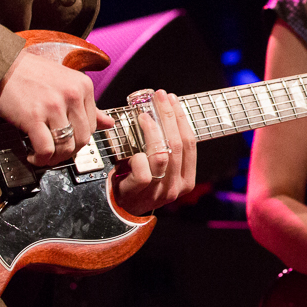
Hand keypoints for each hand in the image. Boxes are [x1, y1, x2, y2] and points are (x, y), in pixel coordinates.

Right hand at [0, 51, 108, 165]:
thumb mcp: (66, 82)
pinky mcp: (33, 117)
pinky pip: (46, 149)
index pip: (92, 126)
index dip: (79, 139)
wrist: (2, 64)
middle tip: (56, 153)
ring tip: (44, 156)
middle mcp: (72, 95)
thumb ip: (87, 105)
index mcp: (83, 86)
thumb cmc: (31, 73)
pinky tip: (32, 155)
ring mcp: (54, 106)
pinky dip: (40, 159)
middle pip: (83, 139)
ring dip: (55, 159)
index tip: (67, 142)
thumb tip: (109, 123)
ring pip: (67, 147)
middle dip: (69, 152)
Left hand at [112, 90, 196, 214]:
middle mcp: (176, 187)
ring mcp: (159, 192)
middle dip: (168, 115)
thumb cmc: (135, 182)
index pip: (190, 143)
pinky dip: (136, 157)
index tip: (171, 100)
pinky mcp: (140, 194)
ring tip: (143, 115)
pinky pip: (143, 171)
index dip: (181, 118)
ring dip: (152, 130)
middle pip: (177, 144)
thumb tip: (162, 110)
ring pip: (162, 155)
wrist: (116, 210)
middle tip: (157, 97)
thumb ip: (164, 146)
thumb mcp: (156, 167)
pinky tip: (129, 151)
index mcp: (186, 179)